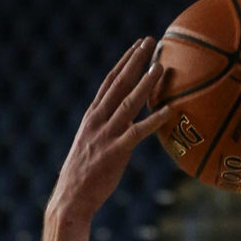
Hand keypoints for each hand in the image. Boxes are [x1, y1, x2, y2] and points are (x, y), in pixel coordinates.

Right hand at [47, 37, 171, 223]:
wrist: (71, 199)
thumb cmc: (83, 177)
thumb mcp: (91, 146)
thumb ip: (107, 131)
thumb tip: (127, 123)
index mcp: (92, 117)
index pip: (109, 82)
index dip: (125, 62)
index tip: (137, 45)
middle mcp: (98, 121)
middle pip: (119, 84)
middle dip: (135, 61)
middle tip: (151, 41)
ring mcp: (107, 135)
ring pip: (128, 103)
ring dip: (145, 84)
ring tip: (160, 66)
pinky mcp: (115, 153)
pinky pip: (138, 133)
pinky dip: (154, 121)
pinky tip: (169, 110)